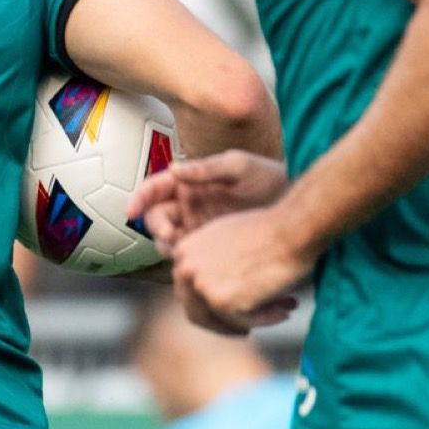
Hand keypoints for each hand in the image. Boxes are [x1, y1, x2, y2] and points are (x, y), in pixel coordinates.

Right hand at [131, 149, 288, 250]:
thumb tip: (173, 169)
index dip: (140, 198)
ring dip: (169, 246)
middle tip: (170, 237)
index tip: (133, 211)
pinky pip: (188, 255)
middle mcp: (187, 206)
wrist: (295, 206)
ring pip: (169, 240)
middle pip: (157, 219)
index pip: (155, 189)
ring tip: (183, 251)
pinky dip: (186, 260)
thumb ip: (207, 168)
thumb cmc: (269, 177)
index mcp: (188, 184)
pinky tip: (196, 261)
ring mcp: (196, 228)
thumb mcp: (239, 166)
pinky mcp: (208, 247)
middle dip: (157, 229)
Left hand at [170, 207, 309, 335]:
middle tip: (248, 328)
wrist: (293, 229)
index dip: (211, 303)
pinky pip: (243, 323)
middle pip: (197, 312)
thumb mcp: (228, 238)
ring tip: (282, 310)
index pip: (188, 289)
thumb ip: (212, 261)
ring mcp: (200, 285)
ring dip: (251, 320)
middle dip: (225, 321)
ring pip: (221, 321)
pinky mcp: (220, 302)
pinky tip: (286, 310)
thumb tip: (212, 289)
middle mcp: (184, 268)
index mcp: (183, 251)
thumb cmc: (271, 228)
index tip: (233, 309)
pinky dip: (267, 318)